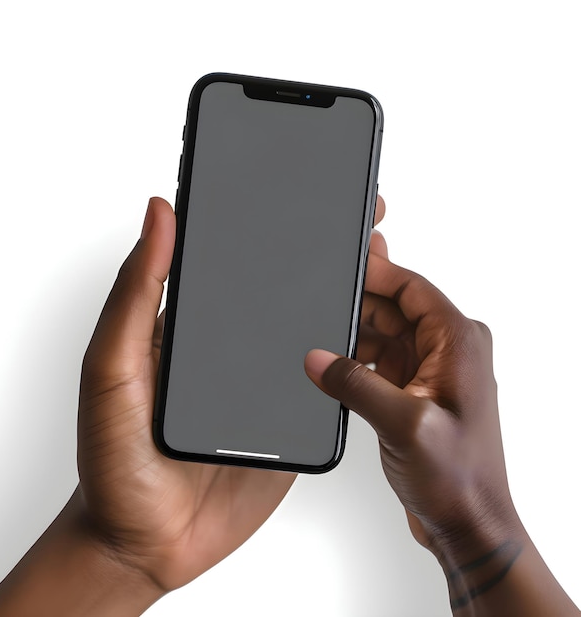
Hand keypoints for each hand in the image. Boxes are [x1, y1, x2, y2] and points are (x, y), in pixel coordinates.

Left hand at [77, 193, 384, 593]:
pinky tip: (374, 331)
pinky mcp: (288, 418)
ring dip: (343, 294)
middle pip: (282, 285)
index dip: (265, 218)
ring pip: (311, 327)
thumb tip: (160, 213)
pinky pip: (325, 380)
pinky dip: (351, 354)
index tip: (298, 184)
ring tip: (378, 261)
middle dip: (323, 249)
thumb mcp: (111, 366)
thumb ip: (136, 294)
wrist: (145, 541)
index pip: (233, 256)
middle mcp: (232, 344)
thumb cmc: (116, 459)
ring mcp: (264, 381)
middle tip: (359, 216)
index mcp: (191, 322)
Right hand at [305, 235, 578, 614]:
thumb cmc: (458, 477)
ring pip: (385, 333)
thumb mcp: (403, 423)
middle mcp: (448, 350)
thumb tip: (318, 358)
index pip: (413, 288)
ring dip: (356, 336)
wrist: (466, 521)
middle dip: (359, 305)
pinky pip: (382, 358)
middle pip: (395, 307)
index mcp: (457, 342)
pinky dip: (359, 360)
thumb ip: (355, 384)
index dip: (378, 272)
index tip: (347, 263)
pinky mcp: (416, 390)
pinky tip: (338, 368)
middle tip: (324, 305)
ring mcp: (432, 370)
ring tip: (326, 342)